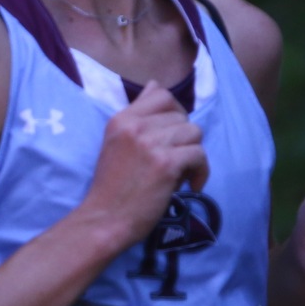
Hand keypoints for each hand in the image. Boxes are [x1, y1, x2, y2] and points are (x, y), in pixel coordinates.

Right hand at [79, 85, 208, 247]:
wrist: (104, 220)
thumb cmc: (111, 187)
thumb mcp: (115, 142)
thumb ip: (136, 115)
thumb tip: (155, 85)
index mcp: (121, 119)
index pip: (161, 96)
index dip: (176, 112)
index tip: (173, 134)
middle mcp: (136, 127)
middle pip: (182, 117)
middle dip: (184, 139)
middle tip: (175, 161)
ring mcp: (152, 144)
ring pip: (194, 133)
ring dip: (193, 154)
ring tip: (182, 173)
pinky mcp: (167, 164)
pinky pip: (199, 155)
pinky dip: (200, 172)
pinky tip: (190, 186)